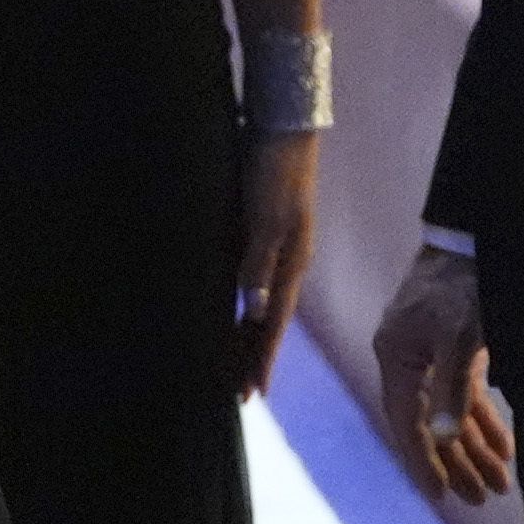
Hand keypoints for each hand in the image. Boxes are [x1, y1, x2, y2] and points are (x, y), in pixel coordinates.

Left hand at [235, 132, 320, 400]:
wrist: (283, 128)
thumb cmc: (274, 171)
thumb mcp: (267, 219)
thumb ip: (258, 264)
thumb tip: (251, 312)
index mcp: (292, 264)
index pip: (274, 324)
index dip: (262, 359)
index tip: (253, 394)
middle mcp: (286, 263)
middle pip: (268, 322)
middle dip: (254, 356)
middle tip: (239, 394)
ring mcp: (274, 249)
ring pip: (259, 305)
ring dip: (247, 335)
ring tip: (234, 363)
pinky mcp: (261, 234)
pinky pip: (251, 282)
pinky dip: (240, 304)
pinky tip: (230, 312)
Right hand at [370, 243, 515, 504]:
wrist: (475, 238)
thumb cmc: (463, 285)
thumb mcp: (459, 336)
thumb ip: (451, 388)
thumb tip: (440, 436)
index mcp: (397, 358)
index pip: (407, 423)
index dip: (423, 462)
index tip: (442, 497)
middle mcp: (409, 360)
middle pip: (431, 425)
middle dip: (458, 463)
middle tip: (483, 499)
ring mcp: (433, 354)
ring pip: (450, 414)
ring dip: (475, 448)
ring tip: (499, 484)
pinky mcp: (456, 347)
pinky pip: (466, 395)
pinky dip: (484, 421)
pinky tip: (503, 447)